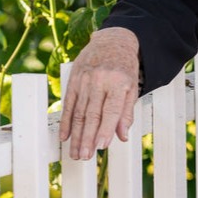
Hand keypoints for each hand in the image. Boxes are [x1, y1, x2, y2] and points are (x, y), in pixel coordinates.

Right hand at [58, 27, 139, 160]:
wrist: (112, 40)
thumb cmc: (125, 67)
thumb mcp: (133, 86)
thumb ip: (126, 112)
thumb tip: (122, 137)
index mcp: (119, 82)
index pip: (111, 110)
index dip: (105, 129)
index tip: (101, 147)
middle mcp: (100, 81)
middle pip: (92, 114)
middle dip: (87, 138)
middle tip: (84, 157)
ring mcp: (84, 80)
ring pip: (79, 112)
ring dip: (76, 135)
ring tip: (75, 153)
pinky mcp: (73, 80)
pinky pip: (68, 104)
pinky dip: (66, 122)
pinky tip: (65, 137)